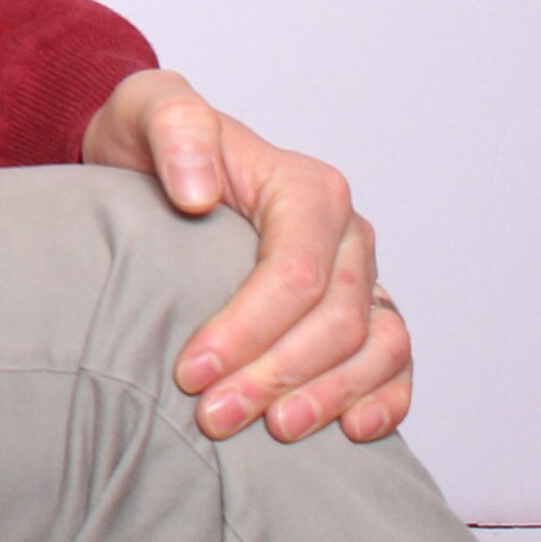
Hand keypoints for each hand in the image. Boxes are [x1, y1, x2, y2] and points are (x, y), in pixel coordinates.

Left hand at [81, 68, 410, 445]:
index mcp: (308, 188)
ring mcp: (359, 275)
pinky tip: (350, 430)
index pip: (295, 273)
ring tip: (273, 431)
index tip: (191, 372)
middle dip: (277, 376)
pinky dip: (383, 398)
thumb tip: (197, 191)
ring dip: (328, 397)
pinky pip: (393, 361)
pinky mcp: (360, 310)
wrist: (149, 161)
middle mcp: (346, 233)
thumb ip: (174, 131)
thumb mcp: (146, 110)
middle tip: (213, 417)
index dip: (248, 330)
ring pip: (375, 347)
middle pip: (334, 321)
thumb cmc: (151, 139)